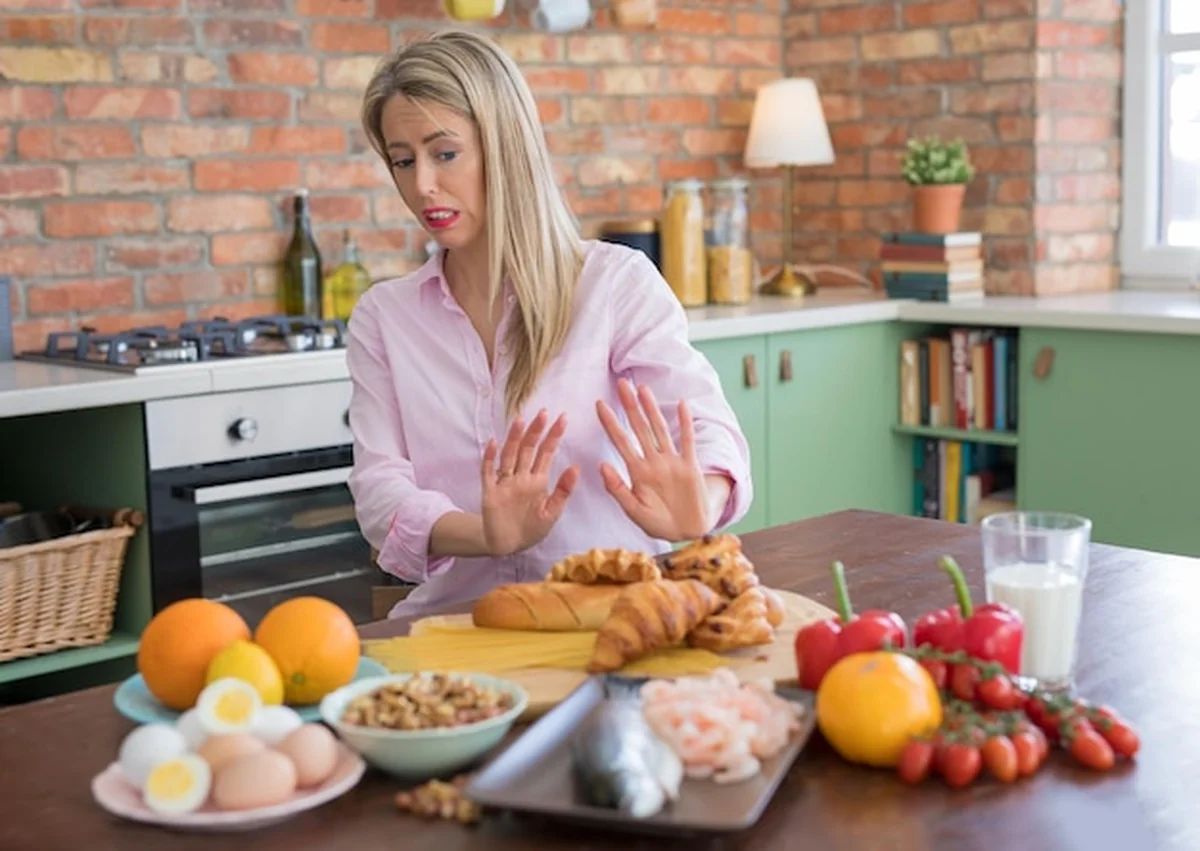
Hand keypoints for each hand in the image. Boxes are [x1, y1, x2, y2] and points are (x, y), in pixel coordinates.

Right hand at [480, 409, 578, 556]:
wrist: (508, 546)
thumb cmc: (531, 528)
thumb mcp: (552, 512)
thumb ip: (563, 491)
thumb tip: (576, 467)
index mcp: (538, 480)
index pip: (546, 453)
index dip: (554, 436)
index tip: (563, 418)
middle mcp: (521, 476)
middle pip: (528, 449)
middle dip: (536, 431)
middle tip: (544, 413)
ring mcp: (505, 482)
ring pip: (509, 455)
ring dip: (514, 439)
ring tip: (520, 420)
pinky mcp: (490, 492)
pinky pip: (488, 472)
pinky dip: (489, 458)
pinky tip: (492, 444)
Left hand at [596, 379, 709, 541]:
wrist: (686, 532)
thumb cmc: (658, 522)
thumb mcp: (633, 510)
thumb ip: (617, 489)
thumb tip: (601, 466)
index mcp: (637, 472)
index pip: (620, 441)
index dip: (610, 423)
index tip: (599, 404)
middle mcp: (653, 462)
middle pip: (639, 428)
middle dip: (630, 407)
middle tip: (621, 384)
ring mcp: (672, 462)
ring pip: (660, 430)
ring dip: (652, 409)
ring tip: (643, 389)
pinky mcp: (690, 467)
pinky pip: (688, 441)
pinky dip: (686, 424)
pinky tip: (683, 405)